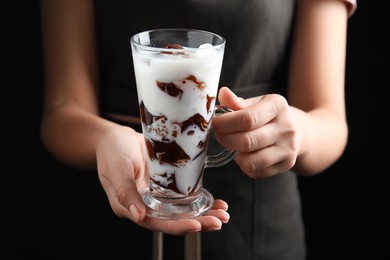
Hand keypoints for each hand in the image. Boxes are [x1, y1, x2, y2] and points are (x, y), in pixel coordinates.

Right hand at [95, 126, 228, 234]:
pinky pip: (185, 194)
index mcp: (133, 207)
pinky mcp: (167, 183)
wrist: (116, 137)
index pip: (158, 223)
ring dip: (204, 213)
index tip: (198, 225)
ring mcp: (159, 194)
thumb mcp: (117, 170)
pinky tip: (214, 199)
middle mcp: (148, 204)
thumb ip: (125, 193)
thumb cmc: (112, 153)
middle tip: (219, 220)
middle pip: (175, 219)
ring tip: (223, 213)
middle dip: (199, 222)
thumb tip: (139, 217)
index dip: (179, 226)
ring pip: (183, 209)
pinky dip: (200, 198)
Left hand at [212, 87, 299, 178]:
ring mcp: (288, 149)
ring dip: (235, 155)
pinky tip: (245, 155)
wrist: (299, 131)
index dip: (225, 123)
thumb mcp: (256, 103)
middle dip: (226, 139)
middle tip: (220, 135)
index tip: (215, 124)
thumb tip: (223, 93)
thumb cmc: (269, 116)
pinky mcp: (286, 165)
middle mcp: (286, 128)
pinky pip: (255, 172)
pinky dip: (244, 165)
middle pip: (247, 141)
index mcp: (277, 106)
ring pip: (251, 161)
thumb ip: (237, 102)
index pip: (247, 118)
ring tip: (233, 146)